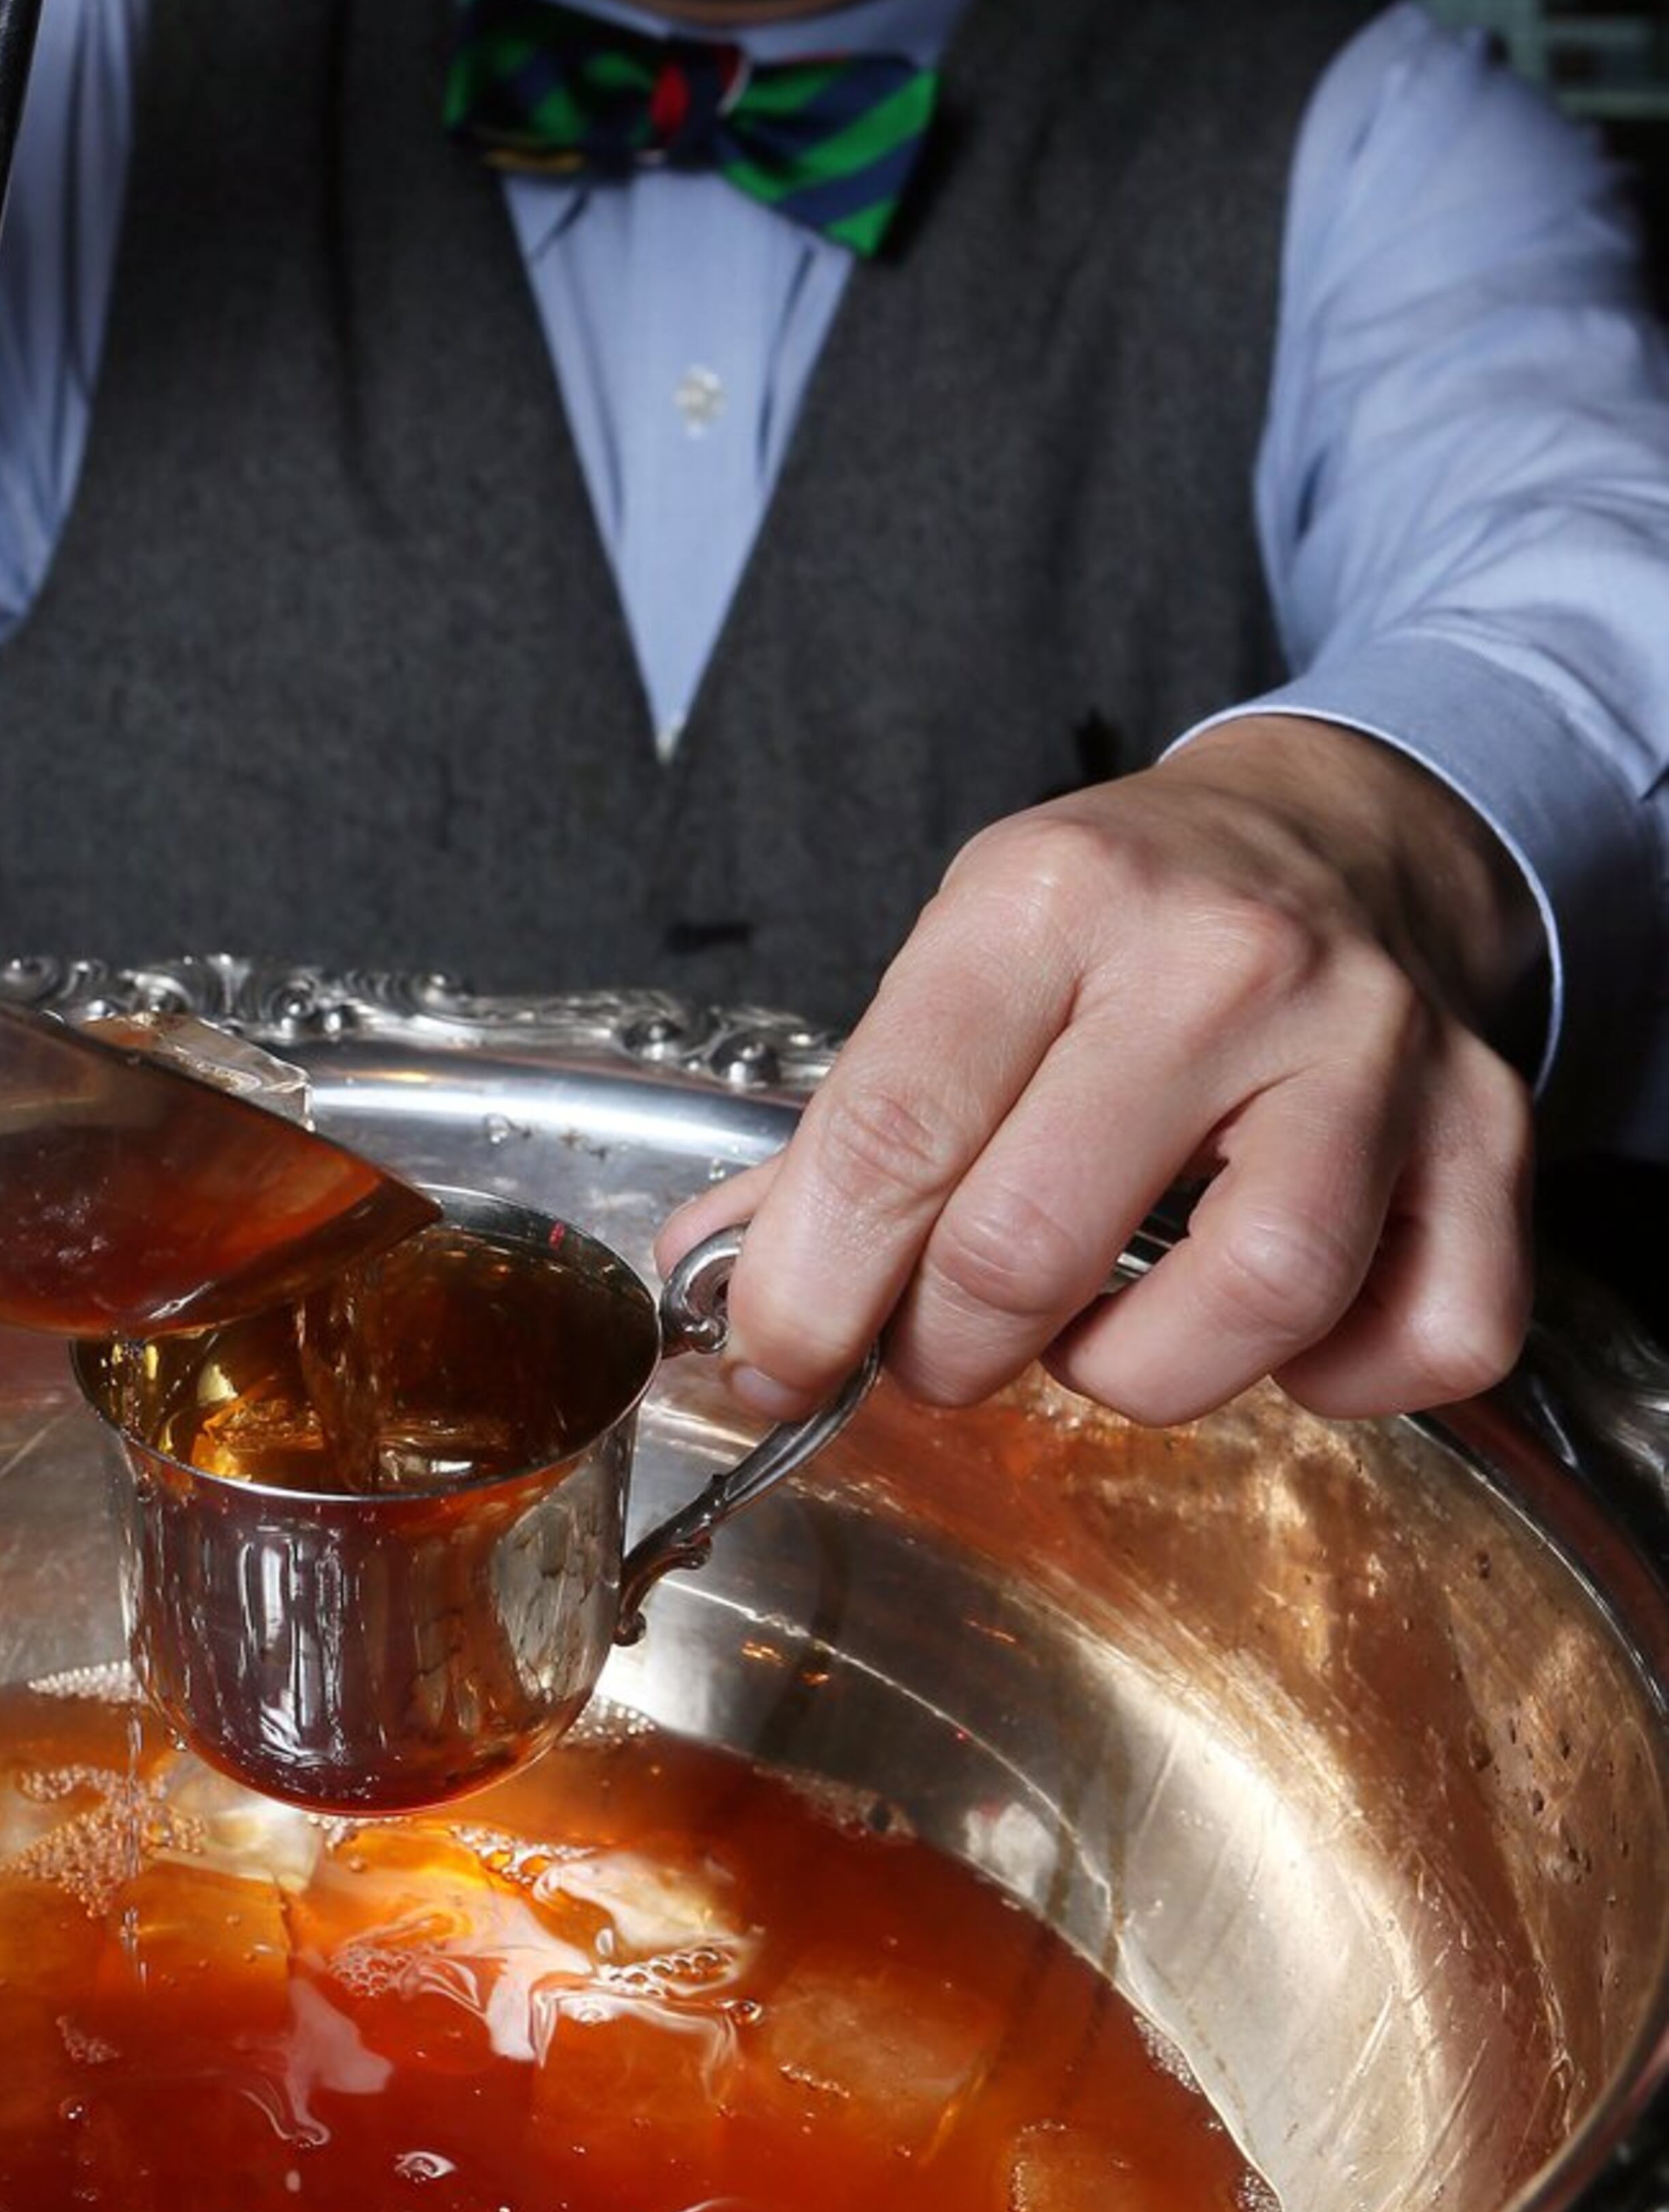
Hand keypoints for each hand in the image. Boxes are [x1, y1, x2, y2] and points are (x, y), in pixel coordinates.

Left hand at [657, 717, 1540, 1427]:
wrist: (1336, 830)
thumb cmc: (1126, 916)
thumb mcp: (963, 957)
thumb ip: (846, 1134)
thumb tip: (719, 1284)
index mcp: (1052, 900)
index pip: (892, 1133)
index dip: (809, 1289)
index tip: (778, 1359)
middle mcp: (1224, 961)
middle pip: (1035, 1243)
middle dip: (944, 1347)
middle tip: (934, 1345)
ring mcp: (1377, 1048)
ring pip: (1255, 1301)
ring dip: (1135, 1374)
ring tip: (1092, 1334)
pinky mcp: (1492, 1134)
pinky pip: (1434, 1333)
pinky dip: (1340, 1380)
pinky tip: (1270, 1326)